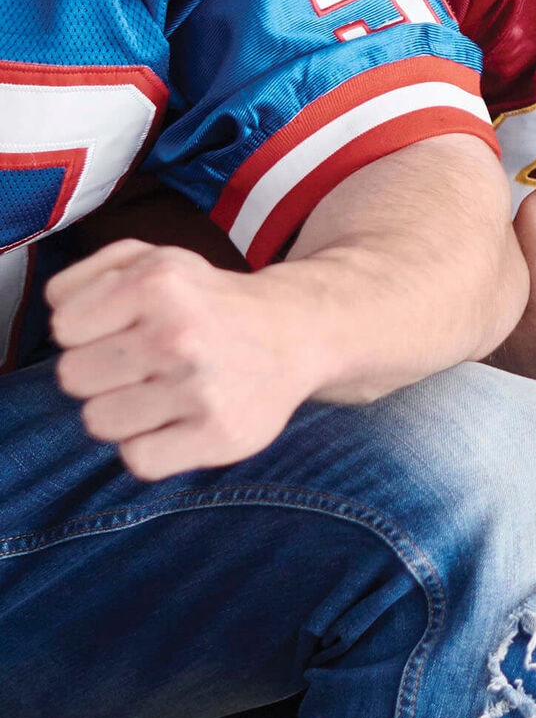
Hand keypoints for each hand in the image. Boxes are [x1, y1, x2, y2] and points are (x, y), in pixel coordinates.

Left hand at [47, 240, 315, 479]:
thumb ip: (91, 272)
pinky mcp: (219, 435)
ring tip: (158, 392)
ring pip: (98, 422)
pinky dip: (148, 447)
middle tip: (141, 363)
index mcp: (158, 280)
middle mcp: (179, 333)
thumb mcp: (154, 257)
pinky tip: (173, 422)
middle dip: (100, 372)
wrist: (295, 332)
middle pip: (73, 377)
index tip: (120, 328)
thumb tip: (57, 313)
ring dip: (121, 411)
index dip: (86, 330)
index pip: (63, 327)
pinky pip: (137, 460)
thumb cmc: (206, 299)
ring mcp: (200, 388)